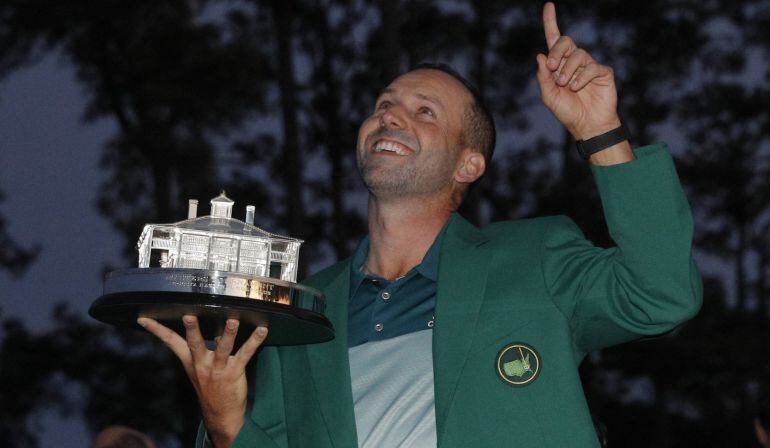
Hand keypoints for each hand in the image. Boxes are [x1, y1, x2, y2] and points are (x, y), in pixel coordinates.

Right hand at [138, 315, 267, 447]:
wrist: (220, 414)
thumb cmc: (210, 386)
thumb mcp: (199, 367)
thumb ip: (203, 347)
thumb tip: (209, 325)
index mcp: (190, 360)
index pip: (170, 342)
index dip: (156, 330)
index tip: (144, 318)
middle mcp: (201, 363)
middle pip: (195, 344)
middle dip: (192, 330)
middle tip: (189, 316)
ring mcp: (218, 369)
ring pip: (222, 348)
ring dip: (228, 334)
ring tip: (233, 321)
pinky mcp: (234, 372)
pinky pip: (245, 354)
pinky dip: (254, 341)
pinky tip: (262, 331)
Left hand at [536, 2, 619, 140]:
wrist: (587, 125)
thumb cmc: (567, 111)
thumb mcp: (549, 96)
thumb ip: (543, 77)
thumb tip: (540, 55)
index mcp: (559, 64)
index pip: (555, 40)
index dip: (551, 22)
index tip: (548, 5)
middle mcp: (574, 61)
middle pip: (565, 42)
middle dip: (557, 52)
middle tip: (552, 67)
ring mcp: (589, 65)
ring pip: (578, 54)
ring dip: (568, 70)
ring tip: (566, 85)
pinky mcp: (603, 72)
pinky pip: (592, 67)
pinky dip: (582, 77)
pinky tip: (577, 88)